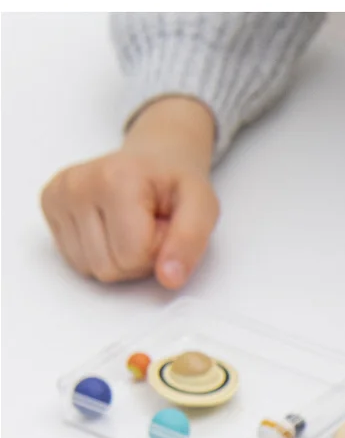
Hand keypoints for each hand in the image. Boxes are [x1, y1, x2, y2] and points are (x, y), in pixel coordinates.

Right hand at [40, 96, 218, 286]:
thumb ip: (190, 241)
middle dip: (138, 257)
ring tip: (132, 226)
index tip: (164, 224)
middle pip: (108, 267)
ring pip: (90, 268)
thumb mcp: (202, 207)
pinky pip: (77, 260)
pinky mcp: (48, 204)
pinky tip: (112, 226)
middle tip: (149, 226)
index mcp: (115, 179)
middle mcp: (76, 184)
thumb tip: (170, 279)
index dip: (158, 250)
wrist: (154, 158)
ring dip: (118, 257)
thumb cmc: (176, 183)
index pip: (133, 256)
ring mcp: (56, 194)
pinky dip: (99, 252)